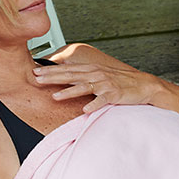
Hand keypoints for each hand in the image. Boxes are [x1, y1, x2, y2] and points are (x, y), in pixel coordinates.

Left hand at [33, 61, 165, 113]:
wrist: (144, 85)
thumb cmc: (119, 82)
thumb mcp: (99, 76)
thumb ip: (82, 76)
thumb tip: (64, 78)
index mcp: (91, 70)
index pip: (67, 69)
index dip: (51, 70)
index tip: (35, 70)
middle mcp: (96, 74)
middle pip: (71, 75)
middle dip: (53, 77)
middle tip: (36, 79)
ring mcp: (105, 84)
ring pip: (84, 87)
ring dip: (69, 92)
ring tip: (55, 97)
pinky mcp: (115, 94)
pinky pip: (103, 100)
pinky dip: (94, 105)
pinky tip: (85, 110)